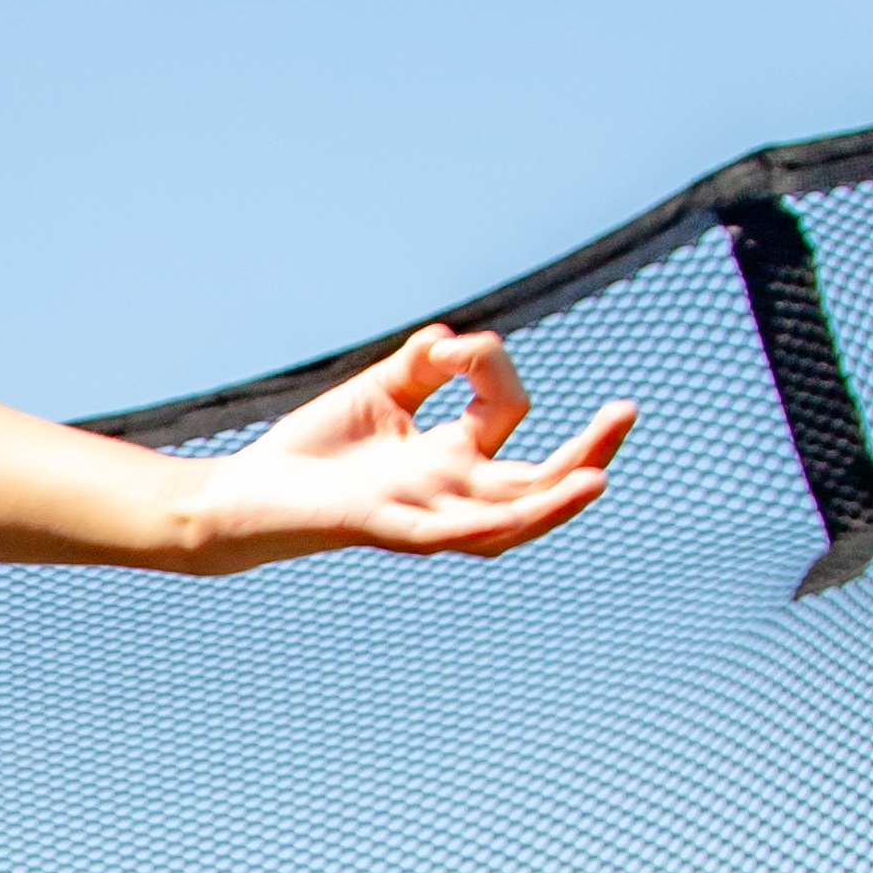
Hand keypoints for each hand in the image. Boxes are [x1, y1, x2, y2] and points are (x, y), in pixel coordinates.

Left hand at [193, 323, 634, 569]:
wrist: (245, 497)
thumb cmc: (312, 454)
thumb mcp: (379, 393)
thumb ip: (424, 364)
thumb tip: (453, 336)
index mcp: (452, 461)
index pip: (508, 413)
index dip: (488, 365)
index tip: (445, 346)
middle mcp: (449, 494)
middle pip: (537, 483)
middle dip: (588, 452)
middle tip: (627, 411)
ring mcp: (425, 516)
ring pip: (508, 521)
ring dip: (555, 503)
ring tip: (598, 479)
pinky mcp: (388, 529)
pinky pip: (449, 535)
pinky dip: (486, 524)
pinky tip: (515, 514)